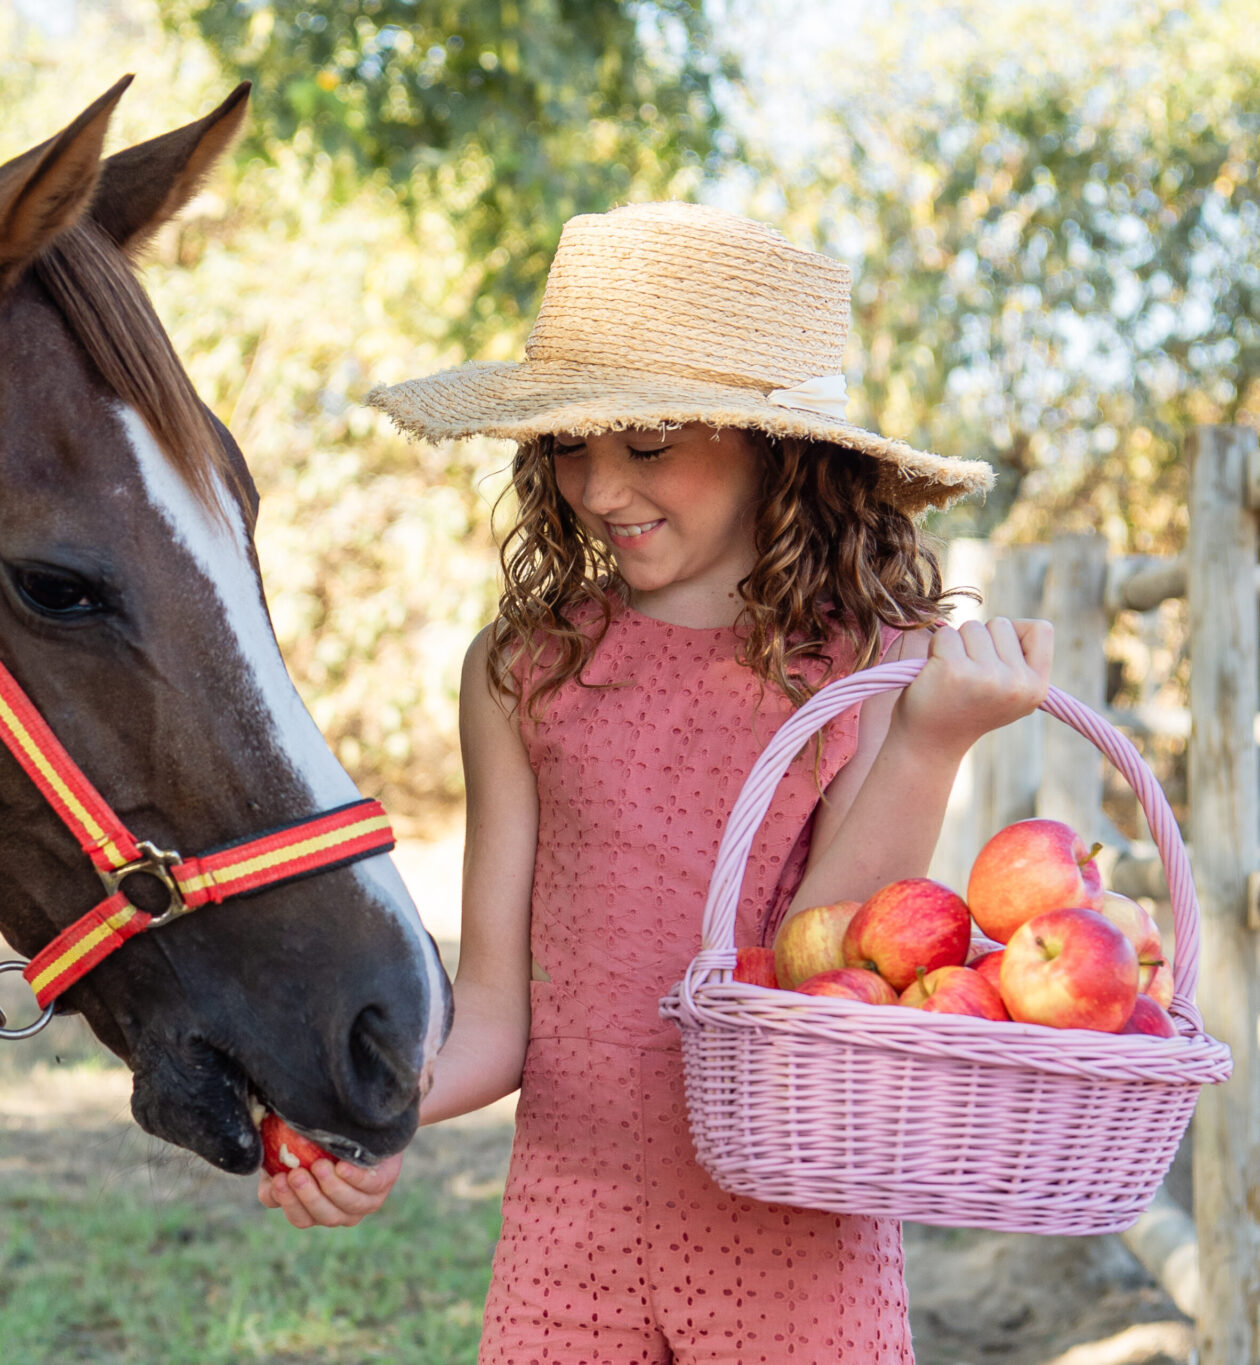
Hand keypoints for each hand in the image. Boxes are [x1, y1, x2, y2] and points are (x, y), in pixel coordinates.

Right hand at [258, 1149, 404, 1228]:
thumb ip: (277, 1165)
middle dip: (307, 1196)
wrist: (362, 1125)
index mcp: (316, 1210)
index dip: (288, 1203)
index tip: (279, 1180)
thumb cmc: (320, 1141)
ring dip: (331, 1188)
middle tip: (297, 1174)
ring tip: (319, 1165)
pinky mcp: (384, 1185)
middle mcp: (340, 1212)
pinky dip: (356, 1179)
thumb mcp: (294, 1152)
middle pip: (322, 1215)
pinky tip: (344, 1166)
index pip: (300, 1217)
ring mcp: (364, 1202)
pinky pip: (370, 1187)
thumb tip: (263, 1174)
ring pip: (346, 1206)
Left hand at [890, 617, 1052, 759]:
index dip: (1015, 633)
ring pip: (972, 626)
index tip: (996, 656)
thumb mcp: (1007, 692)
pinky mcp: (954, 670)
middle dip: (979, 640)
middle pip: (1000, 624)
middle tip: (968, 674)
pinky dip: (935, 647)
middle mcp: (1016, 683)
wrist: (930, 744)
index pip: (1042, 629)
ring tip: (952, 675)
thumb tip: (1012, 625)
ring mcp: (986, 677)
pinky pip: (946, 634)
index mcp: (1036, 688)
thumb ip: (1018, 662)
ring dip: (957, 643)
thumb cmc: (966, 708)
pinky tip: (935, 674)